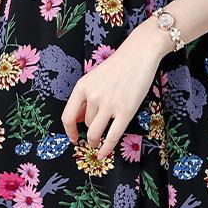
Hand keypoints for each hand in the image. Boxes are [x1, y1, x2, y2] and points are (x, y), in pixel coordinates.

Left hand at [61, 17, 173, 159]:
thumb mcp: (94, 78)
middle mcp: (93, 96)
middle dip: (90, 131)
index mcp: (82, 86)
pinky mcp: (126, 111)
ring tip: (98, 143)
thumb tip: (79, 121)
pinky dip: (106, 148)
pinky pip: (112, 136)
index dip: (69, 131)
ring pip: (96, 132)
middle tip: (95, 136)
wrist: (139, 54)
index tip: (73, 138)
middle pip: (86, 124)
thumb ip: (85, 97)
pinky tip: (104, 153)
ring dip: (96, 140)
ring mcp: (109, 104)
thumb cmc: (118, 66)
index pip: (68, 116)